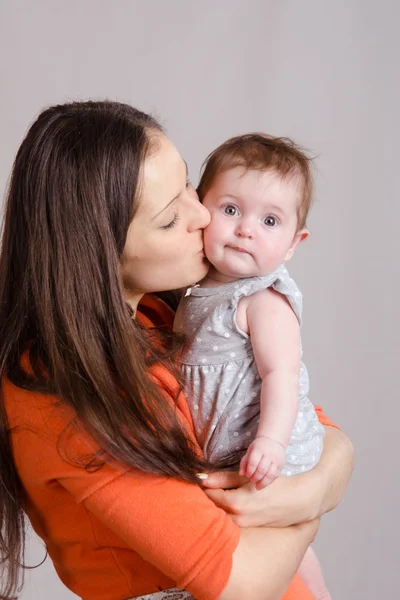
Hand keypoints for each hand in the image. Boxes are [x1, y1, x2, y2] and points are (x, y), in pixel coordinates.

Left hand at [202, 469, 317, 526]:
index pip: (208, 494)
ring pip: (219, 515)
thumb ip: (223, 478)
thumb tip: (202, 478)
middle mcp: (237, 518)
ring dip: (214, 504)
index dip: (201, 485)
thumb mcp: (247, 477)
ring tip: (216, 492)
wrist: (296, 502)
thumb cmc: (272, 485)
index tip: (197, 478)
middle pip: (211, 507)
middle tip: (204, 484)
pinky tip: (227, 502)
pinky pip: (228, 520)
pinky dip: (224, 511)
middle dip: (206, 496)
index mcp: (235, 503)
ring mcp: (241, 527)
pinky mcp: (246, 529)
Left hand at [239, 436, 284, 489]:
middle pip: (262, 469)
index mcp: (259, 449)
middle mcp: (269, 454)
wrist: (274, 440)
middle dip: (256, 477)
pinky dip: (269, 482)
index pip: (254, 462)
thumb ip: (244, 462)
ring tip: (257, 486)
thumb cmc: (259, 447)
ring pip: (270, 474)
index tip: (247, 475)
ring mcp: (276, 460)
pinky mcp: (281, 465)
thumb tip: (241, 474)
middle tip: (252, 480)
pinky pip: (275, 476)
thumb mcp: (250, 450)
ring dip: (263, 482)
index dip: (250, 470)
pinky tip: (264, 484)